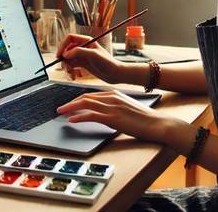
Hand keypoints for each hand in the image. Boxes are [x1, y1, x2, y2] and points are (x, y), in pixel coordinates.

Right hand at [55, 33, 122, 83]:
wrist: (115, 74)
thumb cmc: (107, 62)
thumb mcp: (93, 55)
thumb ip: (79, 52)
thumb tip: (65, 54)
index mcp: (86, 41)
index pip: (69, 38)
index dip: (62, 45)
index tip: (59, 56)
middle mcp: (83, 47)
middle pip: (66, 50)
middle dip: (64, 60)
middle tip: (66, 68)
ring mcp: (82, 56)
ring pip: (68, 59)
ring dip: (66, 67)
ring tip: (71, 75)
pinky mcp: (82, 64)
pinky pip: (71, 66)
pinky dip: (70, 72)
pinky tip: (74, 77)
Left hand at [56, 90, 180, 142]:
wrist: (156, 123)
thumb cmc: (144, 119)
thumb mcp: (127, 108)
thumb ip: (115, 107)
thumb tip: (104, 113)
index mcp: (114, 94)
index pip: (91, 94)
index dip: (78, 99)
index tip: (70, 104)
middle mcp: (111, 97)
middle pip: (85, 97)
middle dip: (70, 102)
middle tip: (61, 108)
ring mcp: (111, 107)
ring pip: (84, 104)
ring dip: (70, 108)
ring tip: (61, 113)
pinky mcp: (112, 117)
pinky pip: (90, 115)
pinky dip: (79, 117)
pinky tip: (72, 121)